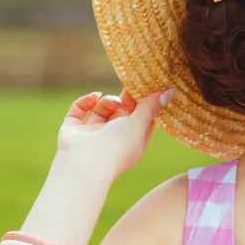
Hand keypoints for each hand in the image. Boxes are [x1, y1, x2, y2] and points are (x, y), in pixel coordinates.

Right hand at [56, 85, 174, 181]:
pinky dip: (86, 101)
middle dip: (125, 97)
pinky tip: (94, 97)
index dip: (144, 102)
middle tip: (130, 81)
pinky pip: (79, 110)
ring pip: (101, 108)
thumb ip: (151, 107)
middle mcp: (112, 137)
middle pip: (120, 111)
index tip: (147, 85)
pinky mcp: (74, 130)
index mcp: (132, 140)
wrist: (85, 164)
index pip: (141, 118)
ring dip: (107, 101)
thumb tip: (171, 92)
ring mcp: (92, 134)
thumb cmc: (117, 147)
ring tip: (113, 102)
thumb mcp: (139, 124)